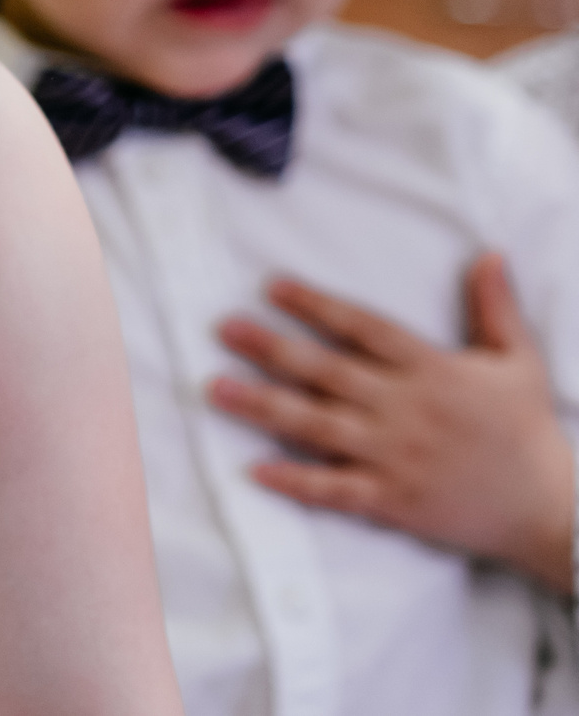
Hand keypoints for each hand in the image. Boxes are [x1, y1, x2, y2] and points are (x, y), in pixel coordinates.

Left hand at [208, 255, 574, 592]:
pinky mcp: (394, 500)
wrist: (552, 509)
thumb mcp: (518, 361)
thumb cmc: (529, 431)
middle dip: (271, 348)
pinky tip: (254, 468)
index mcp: (433, 370)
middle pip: (327, 371)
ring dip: (263, 406)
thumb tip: (489, 252)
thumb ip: (495, 306)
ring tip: (216, 387)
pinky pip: (336, 489)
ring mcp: (397, 457)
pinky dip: (295, 481)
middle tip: (223, 328)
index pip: (364, 327)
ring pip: (318, 426)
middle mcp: (407, 410)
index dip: (316, 304)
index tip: (271, 285)